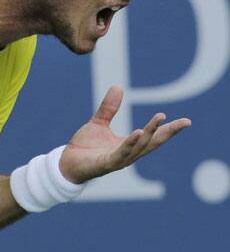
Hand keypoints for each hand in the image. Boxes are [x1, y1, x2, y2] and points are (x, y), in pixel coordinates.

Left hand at [59, 86, 191, 183]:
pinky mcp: (106, 164)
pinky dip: (130, 144)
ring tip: (159, 119)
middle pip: (152, 143)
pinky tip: (138, 133)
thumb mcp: (98, 123)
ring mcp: (118, 160)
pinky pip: (121, 154)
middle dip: (168, 133)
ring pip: (139, 147)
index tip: (186, 121)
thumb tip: (118, 87)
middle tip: (185, 122)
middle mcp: (127, 154)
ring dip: (150, 133)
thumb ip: (109, 108)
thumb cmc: (84, 147)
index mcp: (128, 145)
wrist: (65, 163)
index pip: (153, 137)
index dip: (169, 129)